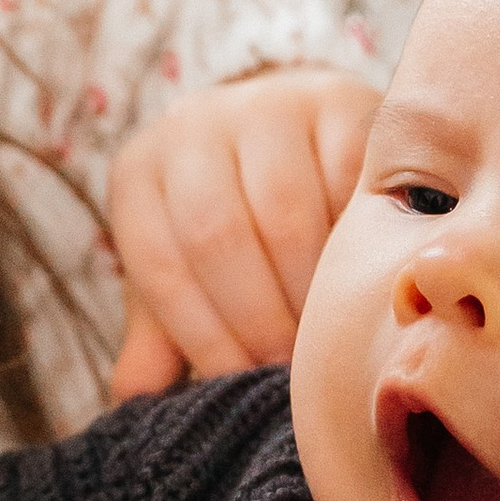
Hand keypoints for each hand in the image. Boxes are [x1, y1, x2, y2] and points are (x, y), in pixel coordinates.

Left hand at [109, 66, 378, 402]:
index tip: (241, 380)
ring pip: (286, 213)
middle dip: (258, 318)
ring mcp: (267, 106)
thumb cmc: (230, 223)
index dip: (202, 335)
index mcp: (141, 173)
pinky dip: (358, 243)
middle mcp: (193, 125)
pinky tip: (365, 284)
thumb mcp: (185, 271)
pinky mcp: (338, 102)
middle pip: (218, 236)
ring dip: (309, 291)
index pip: (160, 264)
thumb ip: (159, 333)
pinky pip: (347, 183)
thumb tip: (134, 398)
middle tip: (290, 368)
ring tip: (326, 339)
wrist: (294, 135)